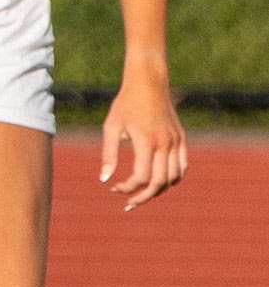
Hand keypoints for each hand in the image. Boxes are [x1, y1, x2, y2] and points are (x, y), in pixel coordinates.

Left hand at [100, 72, 187, 208]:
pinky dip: (173, 178)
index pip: (141, 177)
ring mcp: (176, 141)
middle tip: (128, 204)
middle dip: (143, 197)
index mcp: (147, 141)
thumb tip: (104, 180)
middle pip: (159, 183)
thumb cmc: (125, 103)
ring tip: (142, 195)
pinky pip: (182, 166)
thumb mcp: (111, 127)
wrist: (149, 82)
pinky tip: (159, 182)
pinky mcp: (181, 138)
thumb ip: (108, 154)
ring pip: (173, 178)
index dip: (127, 188)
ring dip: (158, 190)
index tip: (114, 189)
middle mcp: (165, 143)